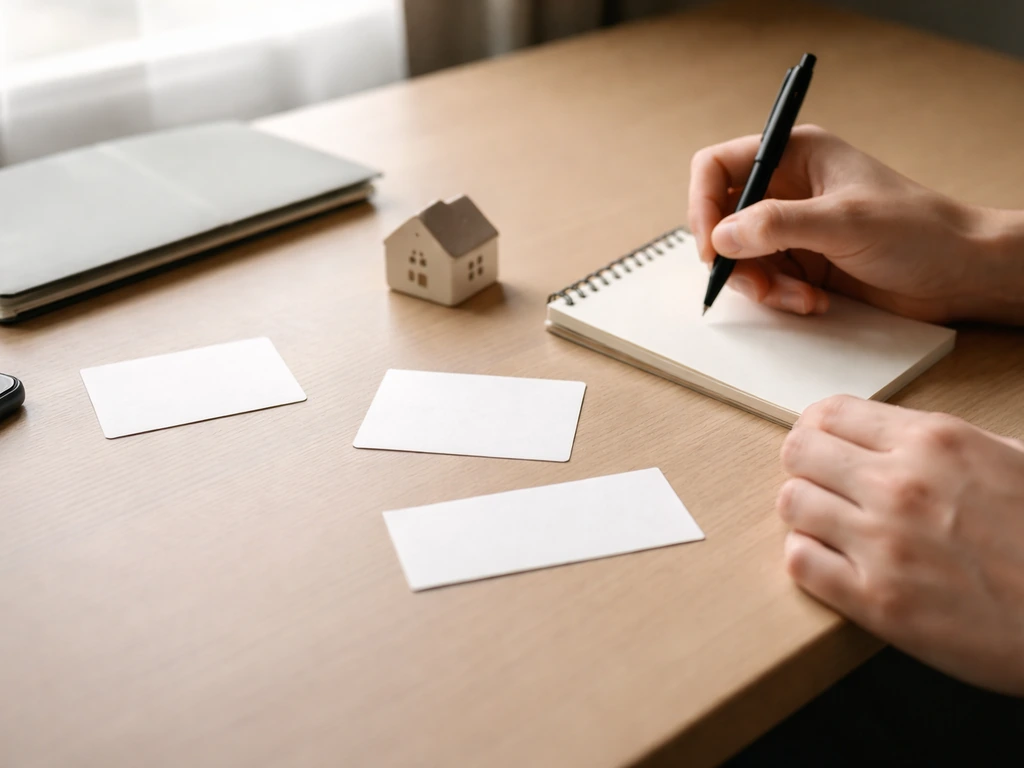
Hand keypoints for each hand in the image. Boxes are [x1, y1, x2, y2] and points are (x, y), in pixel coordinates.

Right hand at [688, 125, 1023, 323]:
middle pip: (720, 219)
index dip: (703, 205)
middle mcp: (787, 189)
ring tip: (797, 297)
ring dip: (759, 284)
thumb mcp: (845, 222)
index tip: (711, 245)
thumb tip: (721, 236)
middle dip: (733, 258)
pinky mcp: (800, 263)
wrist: (959, 273)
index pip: (718, 167)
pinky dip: (778, 298)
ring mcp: (792, 228)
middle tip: (757, 283)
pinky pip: (762, 281)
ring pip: (738, 257)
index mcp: (795, 155)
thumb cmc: (919, 230)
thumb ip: (778, 225)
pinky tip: (811, 301)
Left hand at [778, 395, 1023, 694]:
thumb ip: (943, 443)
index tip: (822, 444)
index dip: (818, 429)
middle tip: (825, 485)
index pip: (831, 413)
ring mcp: (883, 543)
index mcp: (934, 442)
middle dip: (806, 466)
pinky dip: (808, 558)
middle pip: (799, 452)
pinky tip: (835, 562)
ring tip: (832, 526)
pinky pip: (800, 561)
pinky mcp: (875, 601)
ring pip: (792, 503)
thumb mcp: (1012, 460)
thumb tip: (888, 435)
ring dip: (806, 512)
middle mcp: (900, 485)